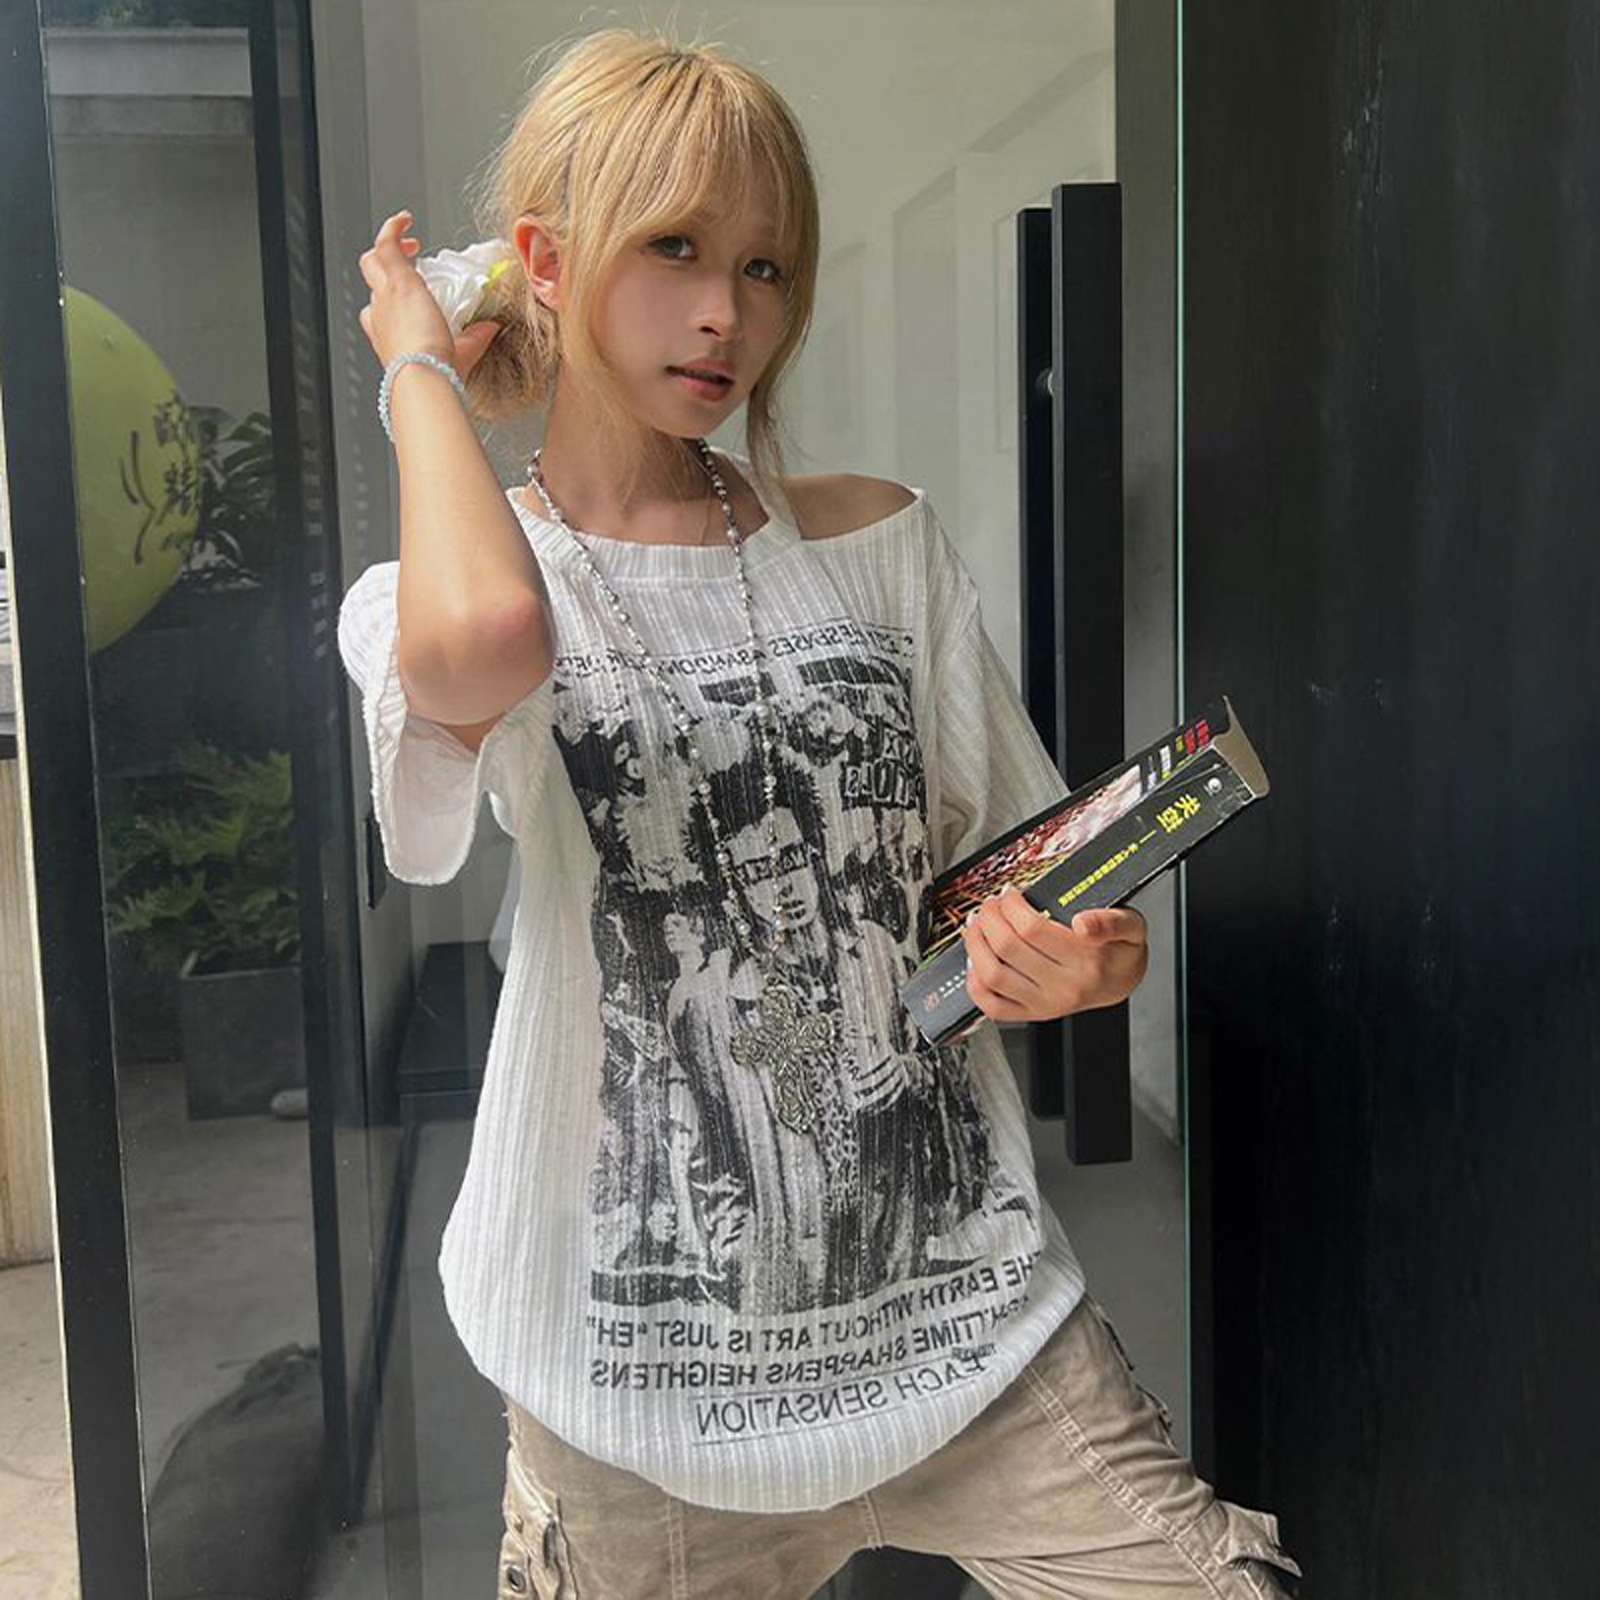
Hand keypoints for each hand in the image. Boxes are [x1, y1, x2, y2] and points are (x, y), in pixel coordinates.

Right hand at [356, 209, 502, 377]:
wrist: (424, 374)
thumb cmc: (437, 371)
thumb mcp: (461, 352)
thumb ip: (476, 337)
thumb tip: (492, 326)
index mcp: (388, 334)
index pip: (378, 310)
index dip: (390, 298)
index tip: (412, 292)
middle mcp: (380, 313)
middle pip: (372, 279)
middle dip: (384, 266)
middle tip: (410, 259)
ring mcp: (385, 295)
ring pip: (372, 261)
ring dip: (388, 246)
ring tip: (410, 240)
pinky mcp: (397, 279)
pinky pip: (386, 242)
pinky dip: (393, 227)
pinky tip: (405, 218)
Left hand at [960, 888, 1147, 1023]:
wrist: (1123, 983)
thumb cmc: (1121, 952)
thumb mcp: (1131, 926)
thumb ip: (1111, 921)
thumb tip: (1083, 922)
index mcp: (1086, 961)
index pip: (1032, 928)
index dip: (1012, 906)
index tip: (1012, 894)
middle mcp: (1063, 986)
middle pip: (1007, 947)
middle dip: (991, 917)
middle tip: (992, 905)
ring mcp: (1045, 1004)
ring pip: (993, 975)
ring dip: (976, 944)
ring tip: (978, 925)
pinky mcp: (1032, 1014)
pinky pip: (993, 1006)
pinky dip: (975, 985)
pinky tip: (977, 963)